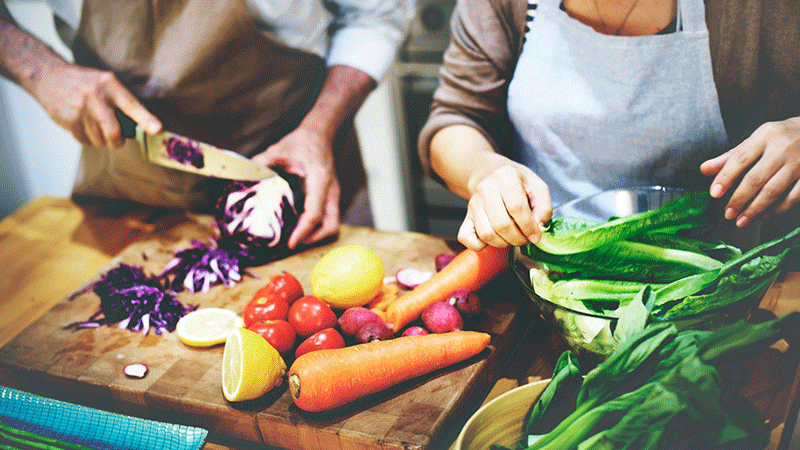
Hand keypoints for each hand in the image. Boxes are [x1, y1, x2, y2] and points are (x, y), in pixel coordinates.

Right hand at [29, 62, 160, 147]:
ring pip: (99, 140)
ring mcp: (81, 109)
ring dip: (100, 139)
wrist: (48, 75)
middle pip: (114, 132)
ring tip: (94, 125)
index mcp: (110, 85)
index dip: (145, 119)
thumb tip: (138, 126)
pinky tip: (82, 125)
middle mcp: (96, 96)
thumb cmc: (83, 82)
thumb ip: (120, 101)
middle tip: (116, 139)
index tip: (157, 129)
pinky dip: (87, 139)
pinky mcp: (68, 120)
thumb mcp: (104, 82)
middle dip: (117, 142)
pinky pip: (85, 141)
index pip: (131, 105)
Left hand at [251, 126, 338, 248]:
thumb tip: (246, 176)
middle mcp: (330, 191)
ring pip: (331, 225)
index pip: (315, 212)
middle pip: (330, 225)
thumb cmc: (302, 142)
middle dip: (314, 239)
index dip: (304, 231)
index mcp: (320, 180)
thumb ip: (263, 162)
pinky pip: (327, 219)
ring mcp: (332, 195)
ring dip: (315, 236)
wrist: (319, 135)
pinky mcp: (330, 198)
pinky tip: (298, 227)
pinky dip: (315, 228)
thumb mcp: (280, 148)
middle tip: (293, 244)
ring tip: (295, 239)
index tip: (291, 243)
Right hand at [458, 160, 551, 250]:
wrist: (490, 174)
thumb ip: (544, 207)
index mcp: (505, 176)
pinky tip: (493, 239)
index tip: (536, 235)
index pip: (517, 207)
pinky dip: (480, 245)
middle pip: (501, 224)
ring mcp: (473, 204)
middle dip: (518, 238)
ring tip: (512, 238)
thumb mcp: (537, 186)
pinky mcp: (466, 216)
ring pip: (487, 234)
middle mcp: (486, 188)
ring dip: (503, 243)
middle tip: (525, 238)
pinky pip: (466, 238)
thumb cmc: (516, 182)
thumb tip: (538, 227)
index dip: (529, 226)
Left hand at [701, 117, 799, 226]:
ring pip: (774, 191)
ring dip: (755, 209)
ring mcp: (799, 163)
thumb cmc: (780, 138)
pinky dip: (778, 210)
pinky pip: (793, 197)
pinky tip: (765, 216)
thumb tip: (704, 169)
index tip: (714, 193)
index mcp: (764, 136)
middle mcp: (782, 148)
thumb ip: (730, 157)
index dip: (725, 177)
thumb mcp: (755, 140)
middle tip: (728, 214)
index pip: (740, 158)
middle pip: (756, 178)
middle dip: (739, 199)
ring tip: (742, 220)